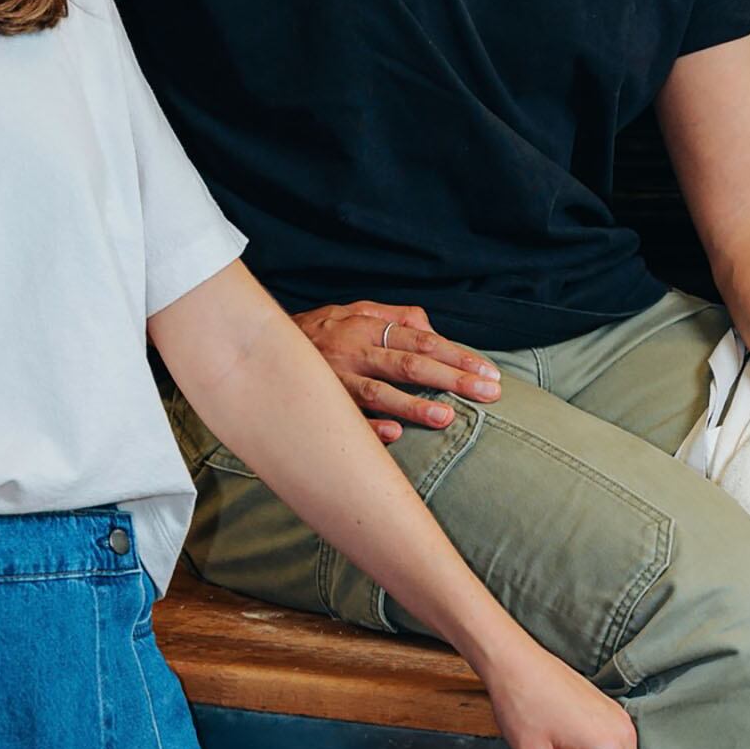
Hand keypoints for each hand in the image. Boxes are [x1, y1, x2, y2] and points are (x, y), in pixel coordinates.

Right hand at [292, 301, 501, 442]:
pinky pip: (345, 417)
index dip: (458, 356)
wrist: (260, 341)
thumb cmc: (321, 329)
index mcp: (369, 327)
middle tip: (489, 394)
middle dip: (453, 379)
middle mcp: (355, 351)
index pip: (423, 341)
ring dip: (413, 405)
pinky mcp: (318, 402)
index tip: (489, 373)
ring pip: (379, 392)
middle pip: (410, 364)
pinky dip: (368, 426)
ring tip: (446, 417)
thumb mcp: (357, 312)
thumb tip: (432, 328)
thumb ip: (397, 317)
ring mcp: (336, 378)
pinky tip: (393, 436)